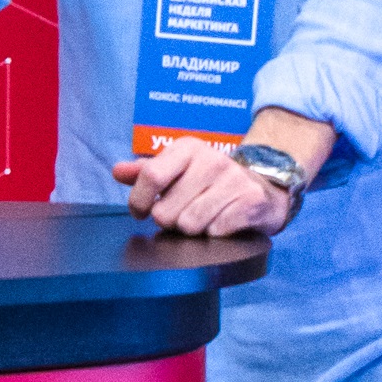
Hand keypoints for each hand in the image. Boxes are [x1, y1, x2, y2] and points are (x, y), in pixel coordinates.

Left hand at [115, 134, 292, 236]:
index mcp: (188, 148)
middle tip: (182, 213)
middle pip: (166, 211)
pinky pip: (214, 232)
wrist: (263, 187)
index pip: (150, 176)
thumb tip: (117, 171)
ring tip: (202, 217)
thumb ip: (146, 172)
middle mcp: (211, 160)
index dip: (138, 201)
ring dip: (192, 230)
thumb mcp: (178, 169)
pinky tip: (222, 221)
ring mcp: (233, 179)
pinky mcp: (250, 201)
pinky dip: (215, 234)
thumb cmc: (210, 181)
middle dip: (169, 220)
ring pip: (189, 225)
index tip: (141, 211)